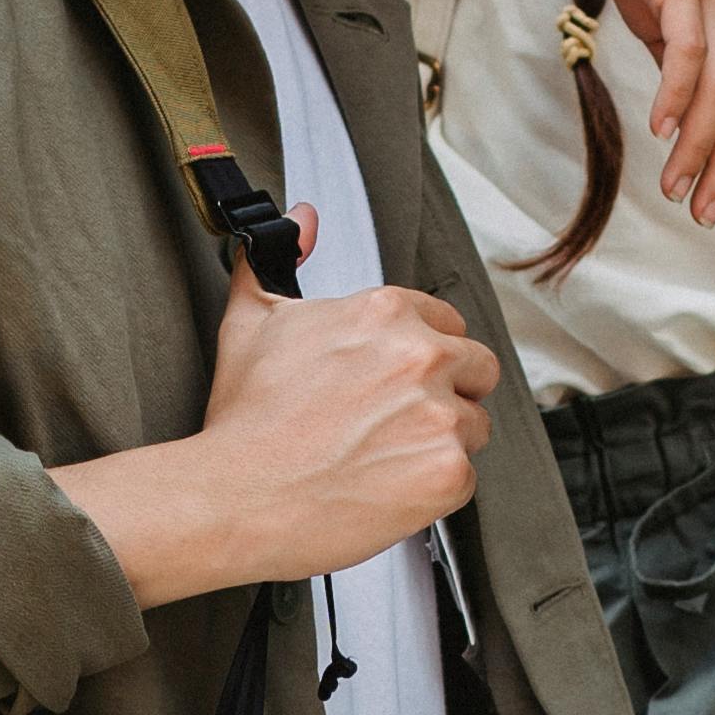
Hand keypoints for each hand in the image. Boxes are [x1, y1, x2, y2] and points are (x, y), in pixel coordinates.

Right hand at [56, 226, 497, 606]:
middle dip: (446, 393)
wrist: (237, 496)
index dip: (420, 357)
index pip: (446, 325)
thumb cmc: (245, 418)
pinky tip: (384, 488)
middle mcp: (421, 356)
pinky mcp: (448, 471)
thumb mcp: (252, 321)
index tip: (392, 383)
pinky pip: (464, 478)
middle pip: (477, 369)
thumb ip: (279, 259)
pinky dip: (431, 490)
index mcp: (386, 312)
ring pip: (473, 426)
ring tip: (381, 459)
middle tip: (394, 423)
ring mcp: (440, 415)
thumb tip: (303, 219)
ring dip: (438, 443)